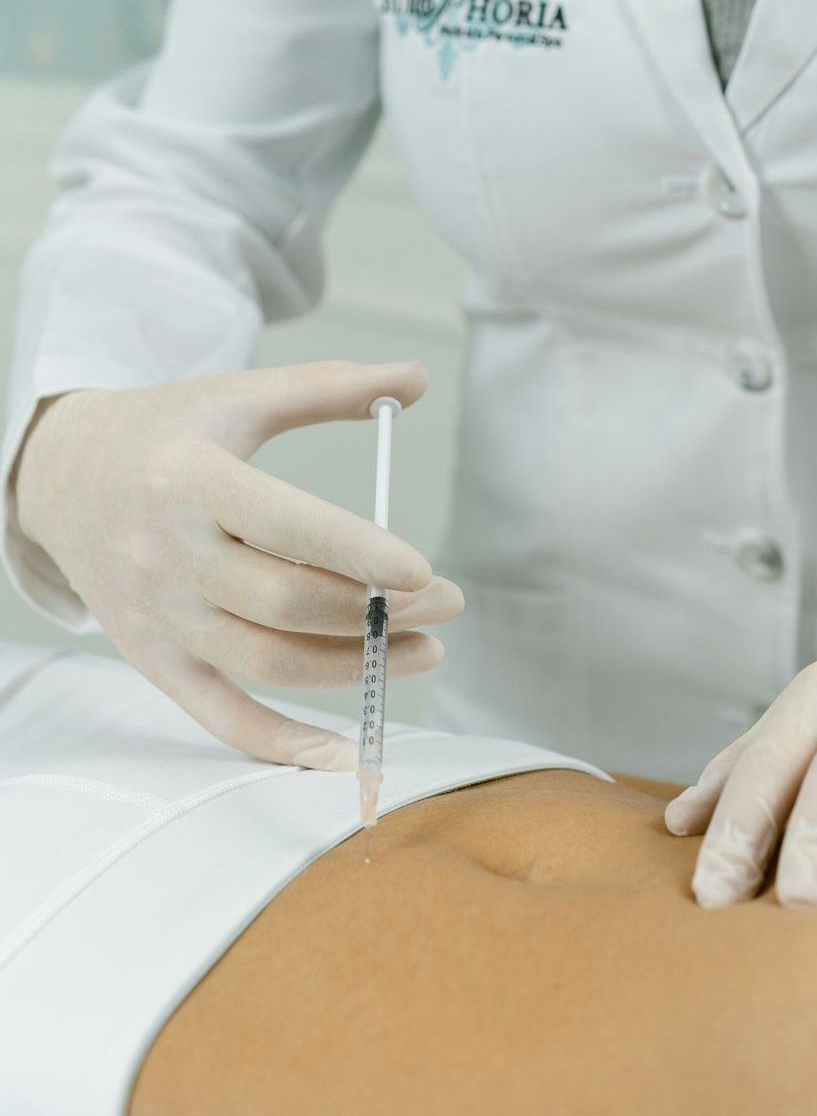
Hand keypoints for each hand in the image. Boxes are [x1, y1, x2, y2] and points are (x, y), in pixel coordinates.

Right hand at [12, 360, 463, 769]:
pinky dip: (281, 743)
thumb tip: (417, 378)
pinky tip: (344, 748)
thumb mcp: (236, 395)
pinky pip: (220, 716)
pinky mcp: (154, 657)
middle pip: (286, 603)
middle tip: (448, 601)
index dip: (357, 552)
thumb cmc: (163, 432)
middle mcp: (171, 554)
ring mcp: (160, 615)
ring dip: (355, 668)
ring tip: (424, 649)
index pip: (285, 525)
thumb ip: (326, 388)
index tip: (424, 570)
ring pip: (266, 663)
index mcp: (192, 480)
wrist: (59, 478)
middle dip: (379, 612)